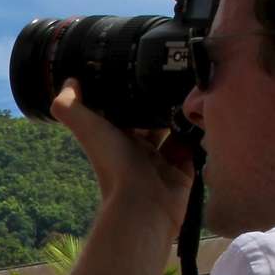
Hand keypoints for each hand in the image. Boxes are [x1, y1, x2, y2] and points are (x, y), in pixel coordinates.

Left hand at [51, 80, 194, 229]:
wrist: (143, 206)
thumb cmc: (114, 165)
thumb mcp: (88, 129)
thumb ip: (70, 107)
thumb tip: (69, 82)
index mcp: (116, 139)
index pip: (125, 112)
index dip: (133, 93)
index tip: (146, 69)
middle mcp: (138, 151)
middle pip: (152, 121)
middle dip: (162, 103)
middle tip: (177, 77)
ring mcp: (161, 163)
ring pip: (174, 134)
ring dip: (182, 117)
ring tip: (195, 93)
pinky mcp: (182, 174)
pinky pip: (192, 151)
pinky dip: (198, 137)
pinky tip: (206, 116)